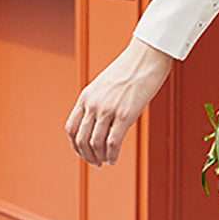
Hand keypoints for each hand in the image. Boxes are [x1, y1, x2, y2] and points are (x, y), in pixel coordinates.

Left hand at [66, 37, 173, 165]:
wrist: (146, 57)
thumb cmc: (130, 69)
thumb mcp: (105, 85)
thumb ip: (98, 101)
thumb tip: (101, 120)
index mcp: (86, 96)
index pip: (72, 128)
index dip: (76, 145)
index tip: (84, 152)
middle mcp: (93, 104)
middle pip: (81, 139)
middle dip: (86, 155)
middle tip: (95, 162)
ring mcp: (108, 110)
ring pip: (95, 144)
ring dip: (99, 158)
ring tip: (106, 162)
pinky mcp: (125, 114)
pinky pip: (113, 143)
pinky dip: (111, 156)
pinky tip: (114, 160)